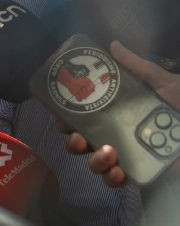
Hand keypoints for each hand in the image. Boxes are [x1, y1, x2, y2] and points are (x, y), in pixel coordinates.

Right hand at [62, 41, 179, 186]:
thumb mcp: (163, 83)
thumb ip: (138, 67)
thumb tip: (112, 45)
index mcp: (120, 113)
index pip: (86, 117)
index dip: (68, 118)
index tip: (62, 116)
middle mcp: (119, 134)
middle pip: (83, 142)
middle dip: (73, 142)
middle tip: (78, 137)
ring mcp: (129, 156)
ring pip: (96, 163)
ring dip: (94, 161)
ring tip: (107, 153)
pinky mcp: (141, 174)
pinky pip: (118, 181)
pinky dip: (112, 178)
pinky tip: (119, 171)